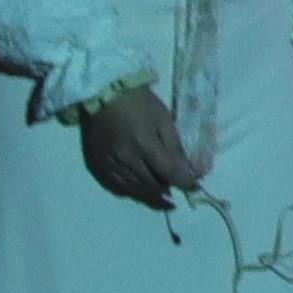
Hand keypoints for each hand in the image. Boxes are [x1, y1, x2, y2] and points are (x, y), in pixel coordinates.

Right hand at [77, 83, 205, 207]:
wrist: (104, 93)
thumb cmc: (139, 103)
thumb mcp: (164, 120)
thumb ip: (176, 148)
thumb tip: (189, 171)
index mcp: (144, 144)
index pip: (169, 173)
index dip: (184, 183)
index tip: (195, 187)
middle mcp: (125, 158)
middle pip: (151, 186)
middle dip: (167, 192)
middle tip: (178, 195)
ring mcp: (109, 164)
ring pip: (133, 190)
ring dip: (150, 196)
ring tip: (163, 199)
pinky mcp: (97, 165)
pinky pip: (116, 187)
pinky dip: (131, 192)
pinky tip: (140, 192)